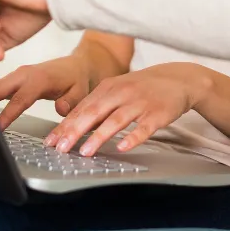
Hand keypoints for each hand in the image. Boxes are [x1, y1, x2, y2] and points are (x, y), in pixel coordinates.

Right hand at [0, 55, 91, 129]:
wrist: (75, 65)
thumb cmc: (76, 80)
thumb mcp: (80, 91)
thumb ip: (71, 101)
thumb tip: (60, 109)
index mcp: (39, 79)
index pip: (20, 99)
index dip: (7, 114)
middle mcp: (23, 74)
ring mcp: (15, 75)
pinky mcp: (11, 79)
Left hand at [44, 63, 211, 156]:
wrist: (177, 79)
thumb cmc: (143, 88)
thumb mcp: (117, 90)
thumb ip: (97, 106)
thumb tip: (72, 126)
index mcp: (108, 87)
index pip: (82, 108)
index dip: (65, 125)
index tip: (51, 141)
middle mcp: (122, 93)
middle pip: (94, 113)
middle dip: (75, 131)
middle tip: (61, 147)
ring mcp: (139, 103)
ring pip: (116, 120)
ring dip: (98, 136)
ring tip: (85, 151)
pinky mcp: (157, 113)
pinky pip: (143, 127)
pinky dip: (132, 138)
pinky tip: (122, 147)